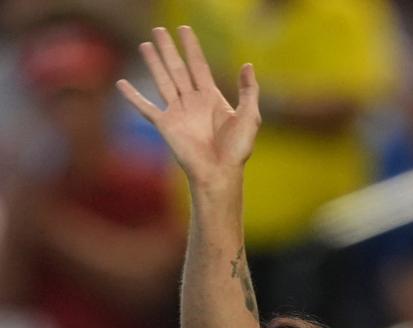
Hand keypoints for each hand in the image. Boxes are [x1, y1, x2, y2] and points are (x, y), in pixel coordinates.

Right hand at [117, 27, 259, 186]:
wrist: (220, 174)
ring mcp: (178, 112)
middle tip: (158, 29)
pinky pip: (146, 108)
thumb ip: (249, 91)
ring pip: (163, 80)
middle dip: (168, 49)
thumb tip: (247, 65)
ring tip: (145, 45)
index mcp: (210, 97)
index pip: (198, 65)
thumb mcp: (250, 117)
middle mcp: (192, 101)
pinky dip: (133, 97)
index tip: (183, 29)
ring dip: (153, 63)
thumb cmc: (236, 151)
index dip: (191, 47)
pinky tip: (121, 84)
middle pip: (178, 68)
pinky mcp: (166, 125)